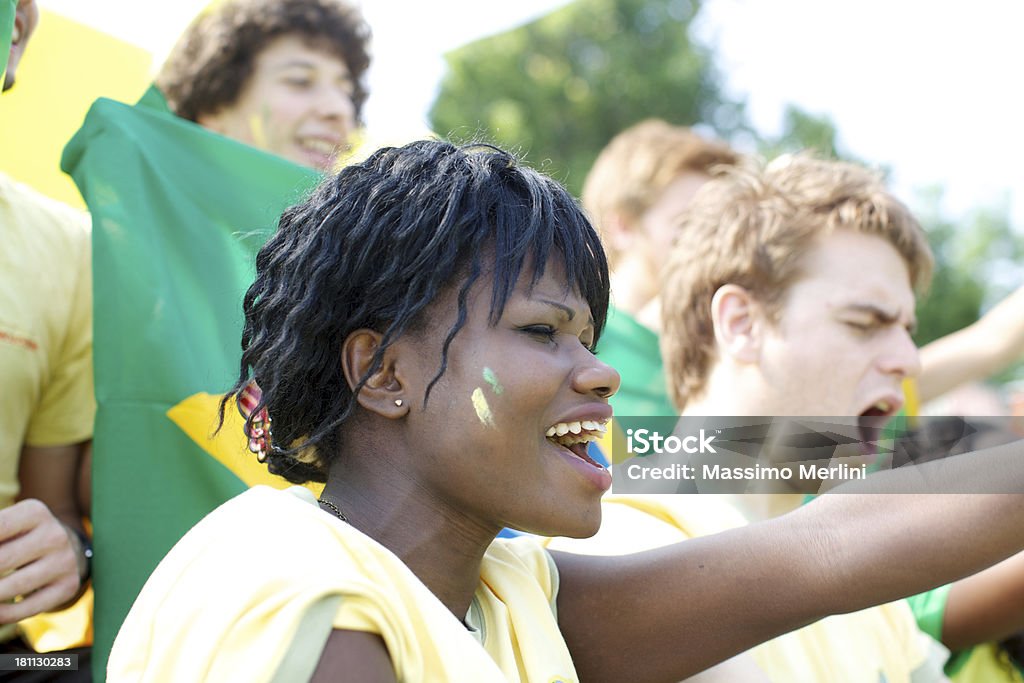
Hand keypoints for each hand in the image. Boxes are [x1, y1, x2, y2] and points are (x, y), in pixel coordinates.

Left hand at [0, 499, 82, 623]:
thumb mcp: (5, 525)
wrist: (66, 550)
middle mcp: (54, 535)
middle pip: (1, 560)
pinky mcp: (67, 587)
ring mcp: (64, 563)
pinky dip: (0, 614)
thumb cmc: (19, 538)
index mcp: (35, 512)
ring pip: (11, 588)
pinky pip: (25, 609)